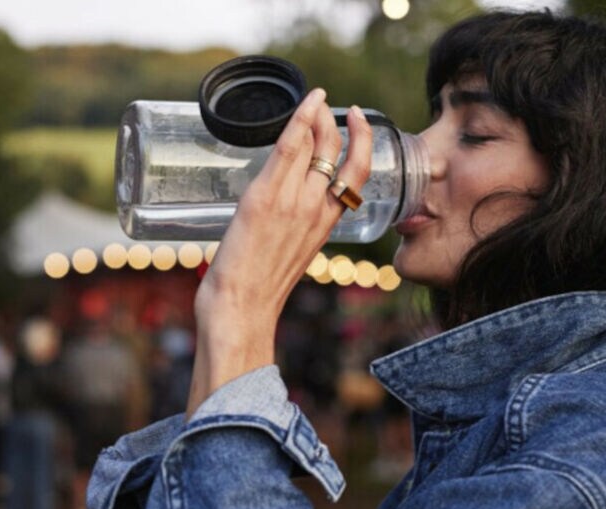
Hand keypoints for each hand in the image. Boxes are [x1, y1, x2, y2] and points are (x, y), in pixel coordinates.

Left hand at [187, 89, 372, 415]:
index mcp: (327, 224)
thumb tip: (282, 213)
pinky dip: (299, 122)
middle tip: (322, 104)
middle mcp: (317, 209)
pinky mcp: (265, 199)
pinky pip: (289, 151)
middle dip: (333, 121)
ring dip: (317, 115)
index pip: (357, 173)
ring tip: (313, 99)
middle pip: (338, 152)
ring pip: (316, 146)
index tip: (354, 120)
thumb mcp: (290, 254)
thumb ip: (293, 228)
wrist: (243, 311)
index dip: (362, 141)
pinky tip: (304, 104)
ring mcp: (293, 203)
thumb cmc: (259, 291)